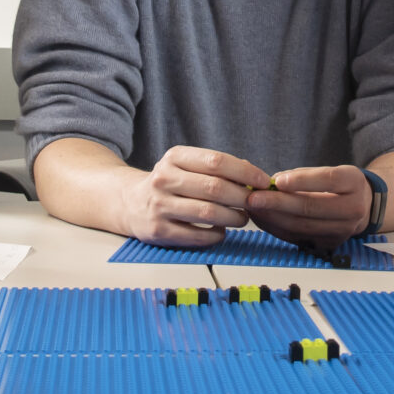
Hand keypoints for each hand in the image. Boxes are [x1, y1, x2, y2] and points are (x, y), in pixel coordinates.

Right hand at [121, 146, 266, 246]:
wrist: (129, 203)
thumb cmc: (169, 183)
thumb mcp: (185, 165)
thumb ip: (216, 167)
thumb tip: (253, 174)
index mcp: (174, 157)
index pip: (216, 161)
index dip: (245, 171)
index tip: (264, 181)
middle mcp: (164, 179)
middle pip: (215, 188)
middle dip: (243, 196)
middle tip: (256, 203)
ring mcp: (159, 206)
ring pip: (209, 213)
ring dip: (234, 217)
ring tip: (242, 218)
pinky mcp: (159, 230)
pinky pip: (198, 236)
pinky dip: (217, 235)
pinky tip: (221, 231)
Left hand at [250, 165, 374, 250]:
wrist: (362, 206)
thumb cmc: (339, 185)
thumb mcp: (329, 170)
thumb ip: (303, 175)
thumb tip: (272, 183)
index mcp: (353, 182)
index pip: (328, 180)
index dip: (301, 180)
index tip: (277, 181)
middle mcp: (353, 208)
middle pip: (311, 207)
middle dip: (278, 203)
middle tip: (254, 198)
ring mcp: (343, 230)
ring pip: (302, 226)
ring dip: (273, 218)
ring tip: (254, 208)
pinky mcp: (330, 244)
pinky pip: (298, 237)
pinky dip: (277, 228)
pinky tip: (263, 219)